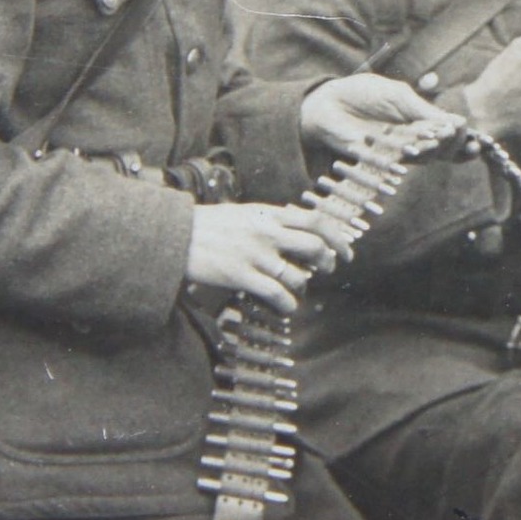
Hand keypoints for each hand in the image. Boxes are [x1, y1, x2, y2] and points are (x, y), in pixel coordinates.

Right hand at [185, 202, 356, 313]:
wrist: (174, 235)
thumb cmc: (208, 225)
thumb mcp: (244, 213)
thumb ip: (271, 221)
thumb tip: (297, 230)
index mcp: (268, 214)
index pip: (315, 220)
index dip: (337, 236)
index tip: (346, 249)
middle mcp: (266, 233)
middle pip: (315, 246)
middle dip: (328, 261)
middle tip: (329, 269)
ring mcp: (255, 255)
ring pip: (298, 275)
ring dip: (303, 285)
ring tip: (295, 287)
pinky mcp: (241, 276)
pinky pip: (277, 294)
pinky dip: (288, 304)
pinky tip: (286, 306)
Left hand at [300, 73, 461, 160]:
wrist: (329, 103)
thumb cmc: (364, 94)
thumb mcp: (399, 96)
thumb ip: (425, 110)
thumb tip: (458, 122)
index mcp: (423, 122)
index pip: (452, 135)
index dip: (466, 139)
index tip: (473, 138)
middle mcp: (415, 141)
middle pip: (445, 150)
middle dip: (454, 143)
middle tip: (454, 132)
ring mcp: (399, 153)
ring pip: (427, 157)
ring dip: (435, 148)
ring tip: (440, 137)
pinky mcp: (382, 160)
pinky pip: (403, 161)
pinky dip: (413, 155)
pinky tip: (419, 148)